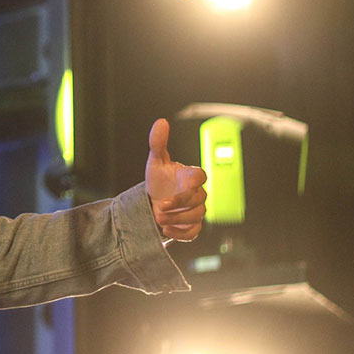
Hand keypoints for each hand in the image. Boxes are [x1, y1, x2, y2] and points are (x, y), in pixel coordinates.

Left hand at [145, 118, 206, 241]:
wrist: (152, 204)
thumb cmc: (158, 181)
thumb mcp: (155, 162)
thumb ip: (158, 142)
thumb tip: (161, 121)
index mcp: (190, 177)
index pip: (201, 176)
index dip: (196, 178)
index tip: (186, 181)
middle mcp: (197, 194)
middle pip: (198, 199)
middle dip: (178, 203)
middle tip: (159, 206)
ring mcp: (197, 211)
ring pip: (196, 216)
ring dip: (177, 217)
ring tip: (158, 216)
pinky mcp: (192, 227)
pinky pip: (193, 232)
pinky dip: (180, 232)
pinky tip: (166, 228)